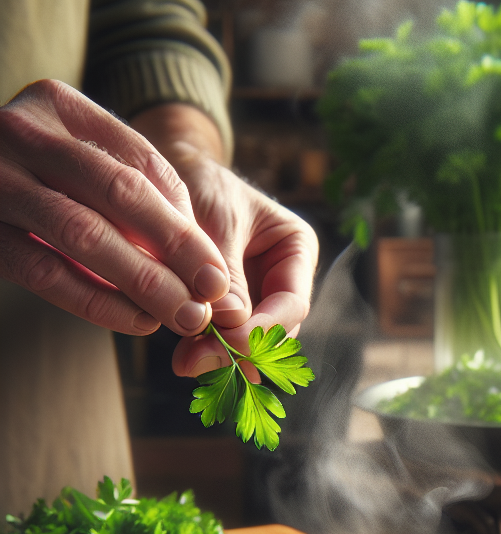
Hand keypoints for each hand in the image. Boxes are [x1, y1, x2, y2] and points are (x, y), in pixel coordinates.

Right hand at [0, 80, 229, 334]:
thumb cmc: (48, 181)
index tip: (218, 270)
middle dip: (174, 250)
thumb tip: (207, 264)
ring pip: (83, 233)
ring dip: (144, 282)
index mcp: (57, 105)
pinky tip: (138, 321)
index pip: (142, 163)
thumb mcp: (91, 166)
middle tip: (211, 296)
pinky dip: (97, 302)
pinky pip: (44, 272)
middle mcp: (20, 131)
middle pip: (119, 192)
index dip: (186, 221)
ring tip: (185, 315)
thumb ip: (143, 196)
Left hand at [131, 105, 318, 378]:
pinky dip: (205, 348)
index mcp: (296, 250)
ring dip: (220, 355)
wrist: (171, 170)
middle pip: (274, 330)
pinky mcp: (226, 308)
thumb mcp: (216, 219)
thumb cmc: (199, 182)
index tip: (230, 341)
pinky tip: (185, 359)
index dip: (265, 328)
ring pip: (250, 340)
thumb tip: (230, 324)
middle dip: (239, 348)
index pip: (292, 302)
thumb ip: (226, 272)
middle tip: (197, 361)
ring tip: (186, 363)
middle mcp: (283, 279)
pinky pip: (223, 336)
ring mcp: (256, 296)